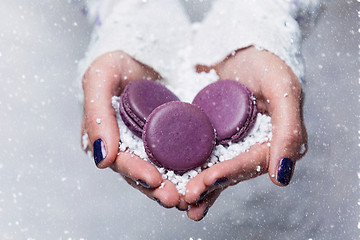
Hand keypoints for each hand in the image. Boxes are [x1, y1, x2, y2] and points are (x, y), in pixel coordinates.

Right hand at [81, 51, 178, 207]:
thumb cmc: (118, 60)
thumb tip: (101, 159)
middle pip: (143, 172)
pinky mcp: (174, 135)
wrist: (147, 48)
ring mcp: (154, 141)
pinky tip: (202, 180)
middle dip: (157, 188)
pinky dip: (190, 170)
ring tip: (189, 198)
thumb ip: (96, 114)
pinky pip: (182, 155)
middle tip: (175, 199)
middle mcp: (132, 143)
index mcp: (111, 135)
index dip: (135, 172)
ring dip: (175, 186)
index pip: (121, 160)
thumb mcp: (100, 78)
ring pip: (163, 170)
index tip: (152, 180)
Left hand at [185, 46, 307, 220]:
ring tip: (181, 202)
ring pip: (216, 168)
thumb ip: (289, 131)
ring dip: (200, 187)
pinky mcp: (214, 134)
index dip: (229, 173)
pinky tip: (178, 184)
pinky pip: (202, 154)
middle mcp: (254, 145)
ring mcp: (232, 141)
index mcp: (276, 140)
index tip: (205, 183)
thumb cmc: (266, 61)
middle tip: (186, 198)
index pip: (251, 161)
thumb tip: (281, 177)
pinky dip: (191, 169)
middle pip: (231, 170)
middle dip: (209, 185)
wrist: (240, 43)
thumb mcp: (283, 89)